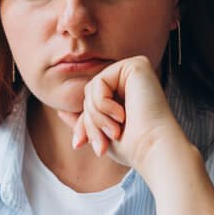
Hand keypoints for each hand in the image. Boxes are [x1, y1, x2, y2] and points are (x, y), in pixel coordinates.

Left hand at [57, 55, 187, 172]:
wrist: (153, 149)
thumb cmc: (132, 147)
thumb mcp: (101, 134)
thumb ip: (85, 121)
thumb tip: (60, 112)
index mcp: (126, 93)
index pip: (91, 102)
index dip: (84, 124)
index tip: (80, 145)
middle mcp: (131, 79)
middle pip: (89, 94)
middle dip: (90, 122)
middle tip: (101, 144)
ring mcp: (134, 71)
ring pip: (91, 88)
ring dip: (96, 116)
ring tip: (114, 132)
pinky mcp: (136, 65)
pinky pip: (99, 81)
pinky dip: (103, 104)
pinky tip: (121, 116)